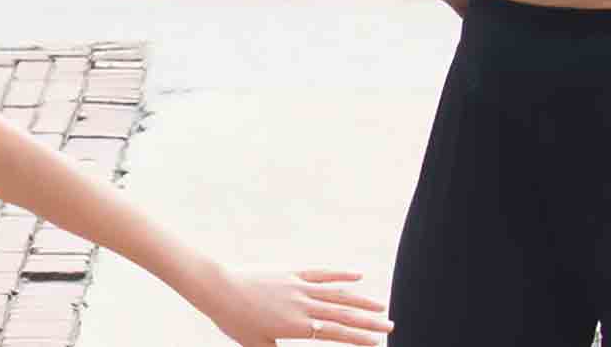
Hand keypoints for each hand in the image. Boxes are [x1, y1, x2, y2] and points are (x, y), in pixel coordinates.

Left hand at [198, 268, 391, 345]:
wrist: (220, 288)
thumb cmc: (234, 320)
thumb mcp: (255, 344)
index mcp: (296, 325)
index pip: (335, 333)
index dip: (358, 339)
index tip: (377, 343)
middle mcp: (304, 304)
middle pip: (343, 314)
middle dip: (369, 322)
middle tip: (390, 326)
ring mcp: (300, 285)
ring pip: (338, 293)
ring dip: (362, 300)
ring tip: (381, 306)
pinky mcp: (294, 272)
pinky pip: (323, 273)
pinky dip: (341, 274)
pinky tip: (358, 275)